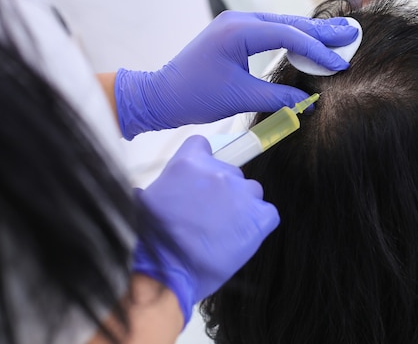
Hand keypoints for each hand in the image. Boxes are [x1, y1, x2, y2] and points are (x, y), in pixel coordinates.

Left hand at [115, 11, 357, 138]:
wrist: (162, 95)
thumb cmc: (194, 95)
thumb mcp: (240, 97)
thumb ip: (278, 96)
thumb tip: (309, 102)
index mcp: (237, 31)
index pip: (288, 35)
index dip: (317, 50)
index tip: (338, 64)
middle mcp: (238, 21)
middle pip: (289, 23)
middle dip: (321, 32)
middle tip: (351, 34)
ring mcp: (236, 25)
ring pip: (282, 25)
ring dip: (308, 34)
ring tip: (338, 37)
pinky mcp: (235, 34)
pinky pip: (271, 32)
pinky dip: (292, 39)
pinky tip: (309, 44)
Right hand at [132, 135, 278, 323]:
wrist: (166, 271)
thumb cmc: (153, 238)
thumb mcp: (149, 197)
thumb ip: (171, 182)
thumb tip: (175, 184)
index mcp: (189, 163)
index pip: (204, 146)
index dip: (203, 163)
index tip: (200, 179)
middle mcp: (219, 172)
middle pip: (231, 172)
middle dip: (223, 190)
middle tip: (209, 214)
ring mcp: (241, 194)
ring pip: (251, 191)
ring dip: (242, 206)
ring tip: (226, 229)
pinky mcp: (259, 218)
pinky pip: (267, 213)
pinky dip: (258, 223)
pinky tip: (242, 237)